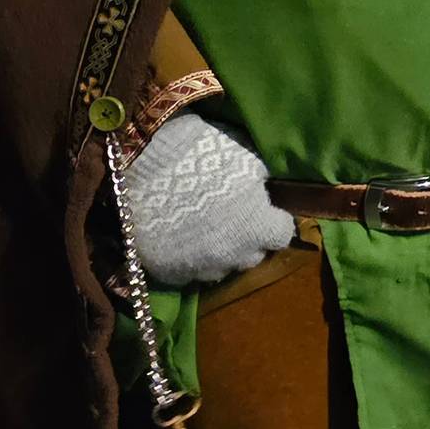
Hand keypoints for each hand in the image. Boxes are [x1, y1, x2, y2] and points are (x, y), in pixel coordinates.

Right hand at [121, 114, 294, 288]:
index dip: (274, 221)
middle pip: (251, 257)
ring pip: (218, 270)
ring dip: (218, 255)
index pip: (282, 235)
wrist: (147, 162)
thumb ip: (260, 183)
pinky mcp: (167, 271)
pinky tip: (178, 243)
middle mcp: (232, 256)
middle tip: (234, 222)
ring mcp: (198, 267)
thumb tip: (263, 189)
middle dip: (247, 242)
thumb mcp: (247, 160)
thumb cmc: (204, 154)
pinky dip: (185, 262)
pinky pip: (185, 274)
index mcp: (257, 229)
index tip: (265, 212)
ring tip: (204, 234)